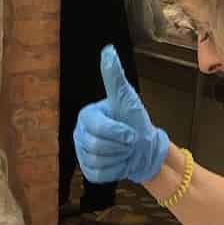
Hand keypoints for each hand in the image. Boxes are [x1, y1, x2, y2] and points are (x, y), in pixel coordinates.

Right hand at [74, 46, 169, 184]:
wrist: (144, 148)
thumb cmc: (135, 121)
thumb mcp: (127, 98)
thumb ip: (114, 78)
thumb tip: (108, 50)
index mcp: (86, 115)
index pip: (97, 128)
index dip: (118, 133)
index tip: (130, 132)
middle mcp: (79, 134)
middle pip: (96, 147)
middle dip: (120, 147)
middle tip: (128, 142)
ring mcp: (81, 153)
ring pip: (97, 161)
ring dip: (118, 159)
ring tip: (123, 151)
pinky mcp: (87, 170)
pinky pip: (98, 174)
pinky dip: (114, 171)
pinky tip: (119, 162)